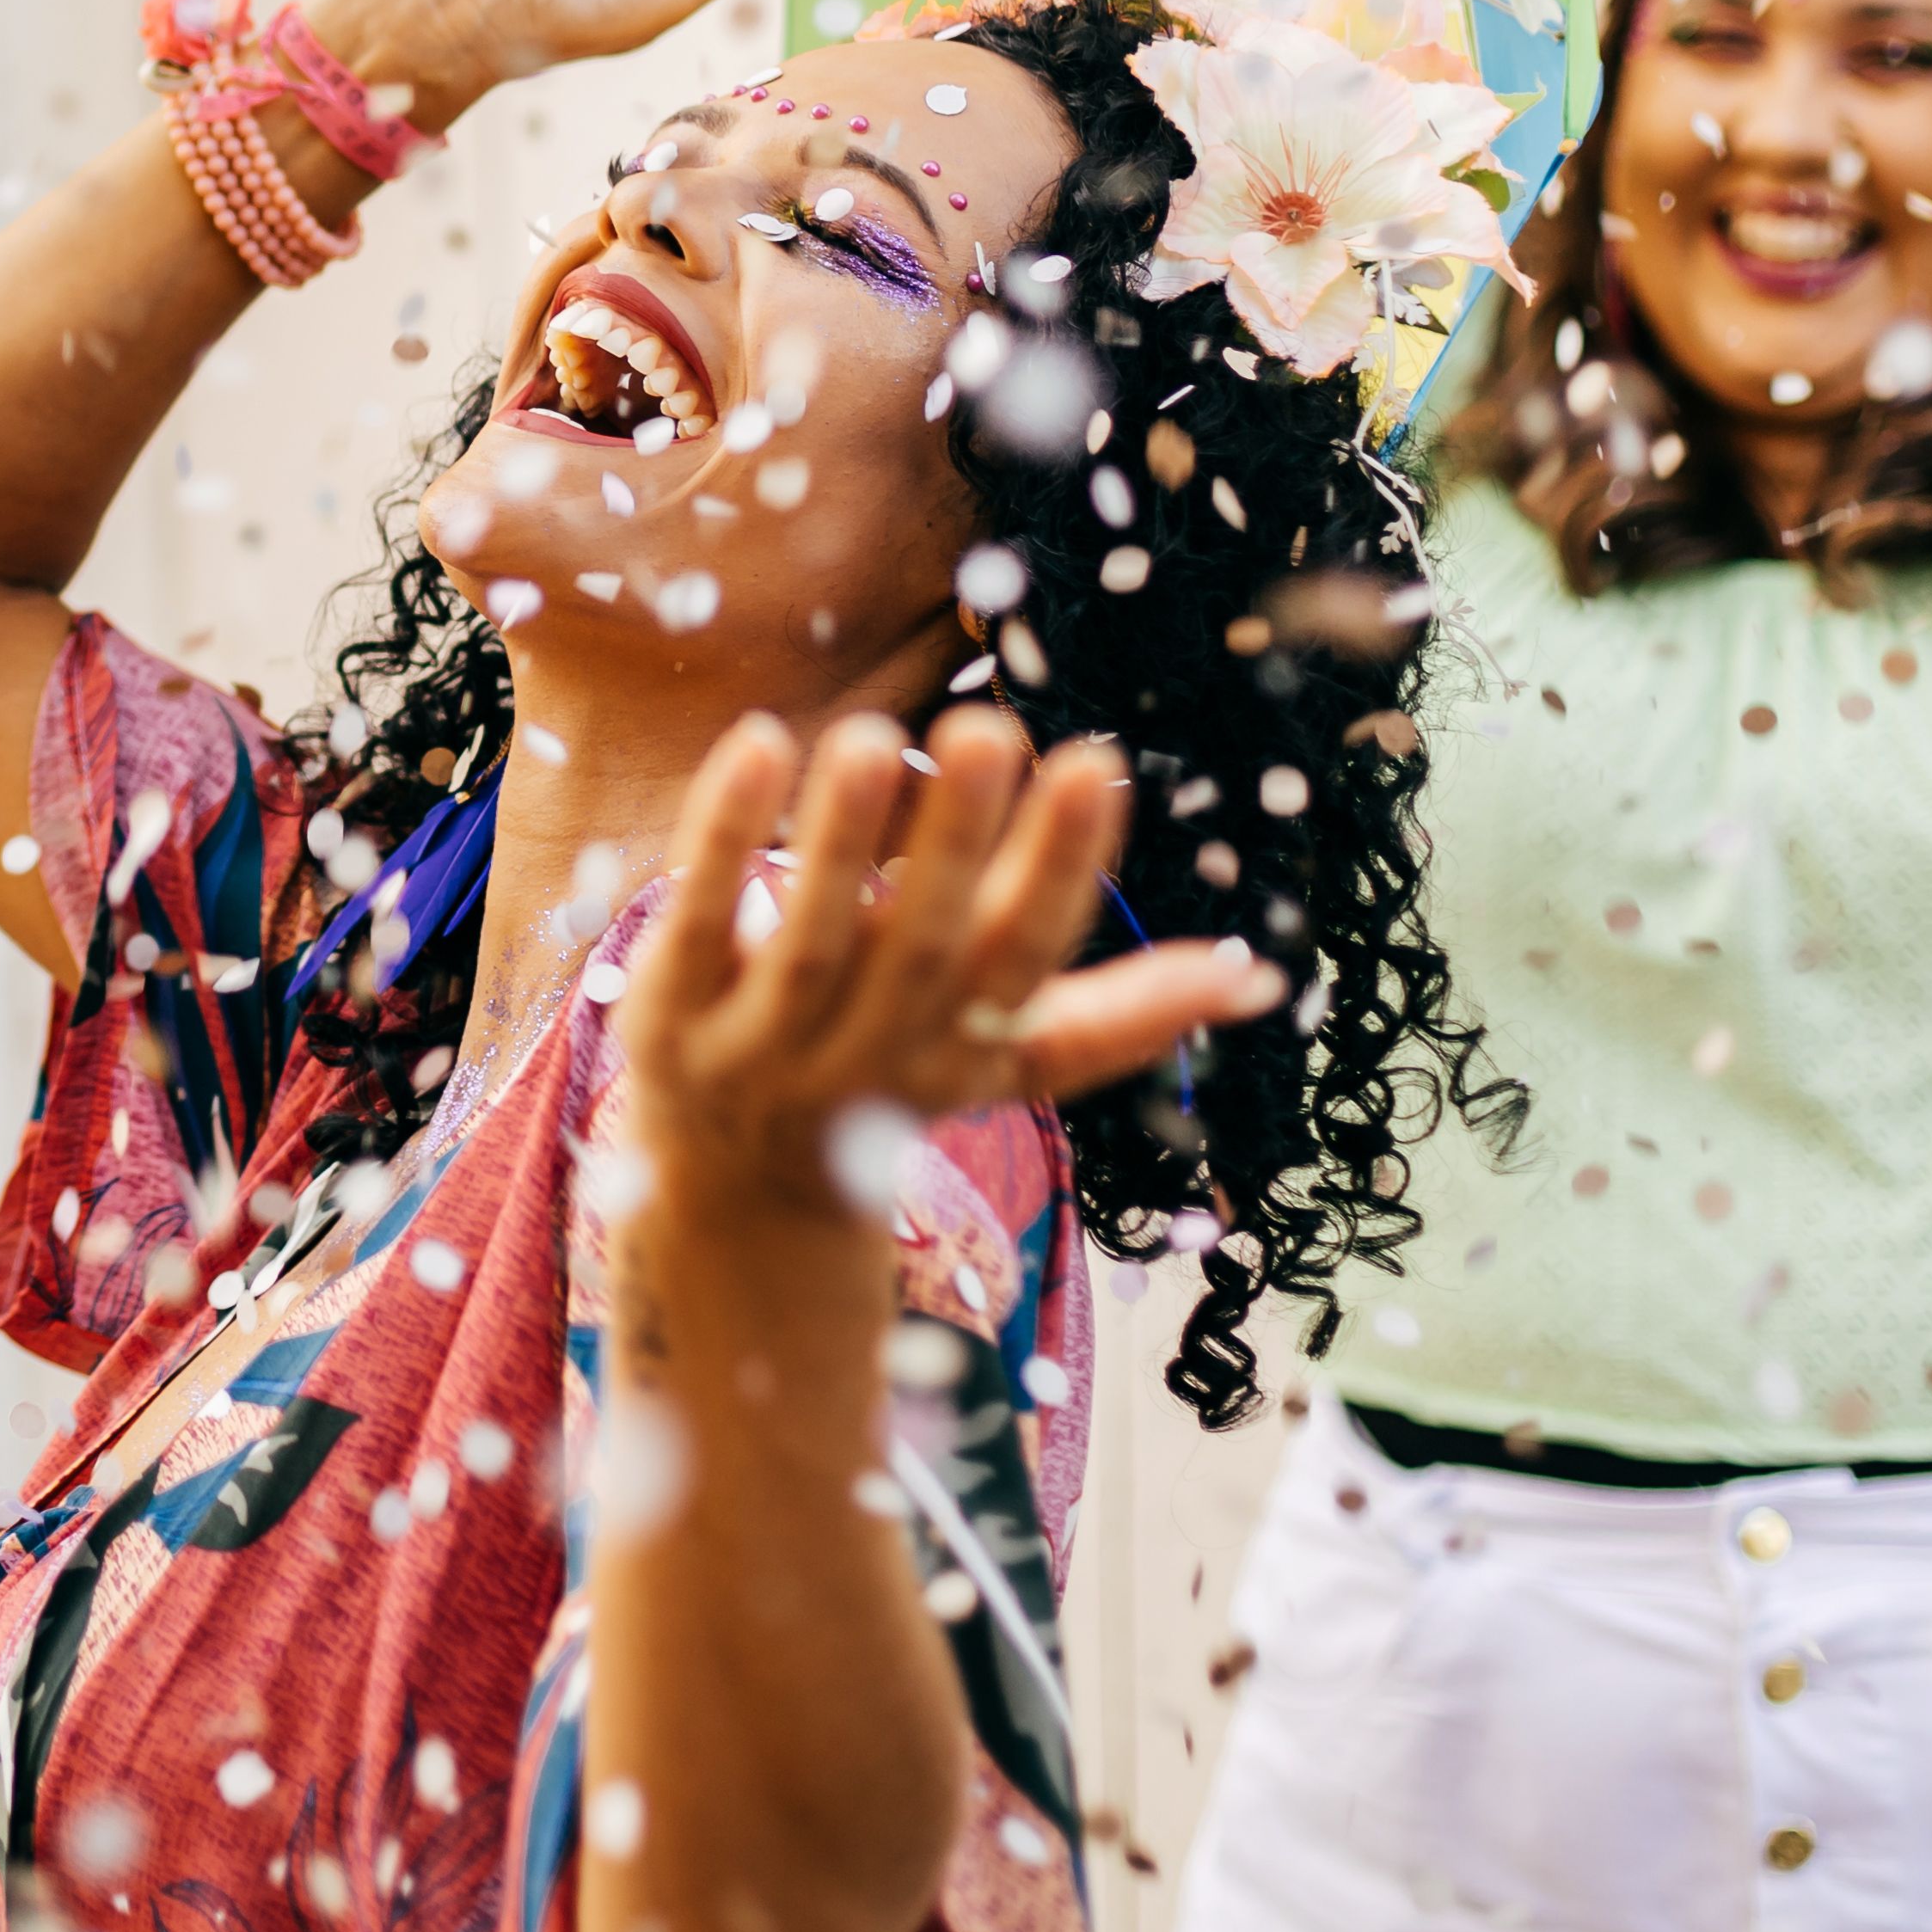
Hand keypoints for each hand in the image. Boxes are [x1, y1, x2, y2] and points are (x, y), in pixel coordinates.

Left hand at [612, 710, 1270, 1254]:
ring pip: (811, 940)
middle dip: (954, 844)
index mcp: (962, 1054)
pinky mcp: (671, 1016)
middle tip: (985, 727)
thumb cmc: (895, 1089)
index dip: (1057, 872)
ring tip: (872, 735)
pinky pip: (703, 920)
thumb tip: (1259, 977)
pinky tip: (761, 742)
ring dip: (841, 838)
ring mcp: (766, 1045)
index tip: (1092, 763)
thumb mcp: (1006, 1063)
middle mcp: (869, 1057)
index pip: (1020, 965)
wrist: (741, 1204)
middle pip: (919, 950)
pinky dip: (726, 838)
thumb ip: (1120, 1016)